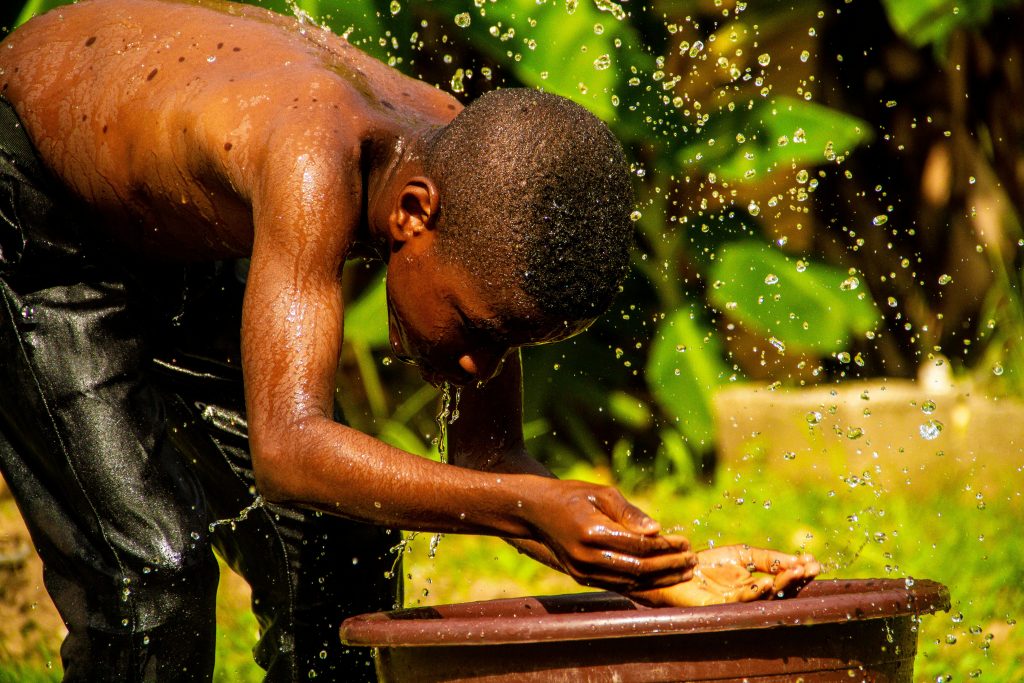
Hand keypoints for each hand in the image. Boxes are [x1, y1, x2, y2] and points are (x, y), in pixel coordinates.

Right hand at [523, 478, 695, 591]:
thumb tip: (657, 530)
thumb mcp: (602, 494)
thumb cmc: (573, 496)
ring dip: (660, 579)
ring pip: (630, 581)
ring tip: (683, 572)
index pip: (639, 546)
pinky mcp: (581, 578)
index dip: (666, 546)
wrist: (537, 511)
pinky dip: (642, 583)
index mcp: (592, 532)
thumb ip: (630, 513)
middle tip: (692, 560)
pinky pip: (618, 585)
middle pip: (638, 568)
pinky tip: (661, 579)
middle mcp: (586, 557)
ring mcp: (582, 571)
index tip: (686, 542)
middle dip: (669, 566)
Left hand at [628, 545, 819, 606]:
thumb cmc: (705, 563)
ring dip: (780, 584)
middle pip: (777, 591)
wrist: (673, 569)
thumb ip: (767, 558)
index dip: (798, 572)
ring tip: (795, 572)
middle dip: (795, 579)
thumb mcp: (740, 554)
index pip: (781, 580)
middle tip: (811, 568)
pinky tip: (766, 583)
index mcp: (755, 585)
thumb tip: (796, 561)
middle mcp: (748, 596)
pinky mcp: (717, 606)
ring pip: (762, 597)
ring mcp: (733, 603)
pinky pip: (739, 601)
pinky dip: (754, 592)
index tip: (815, 562)